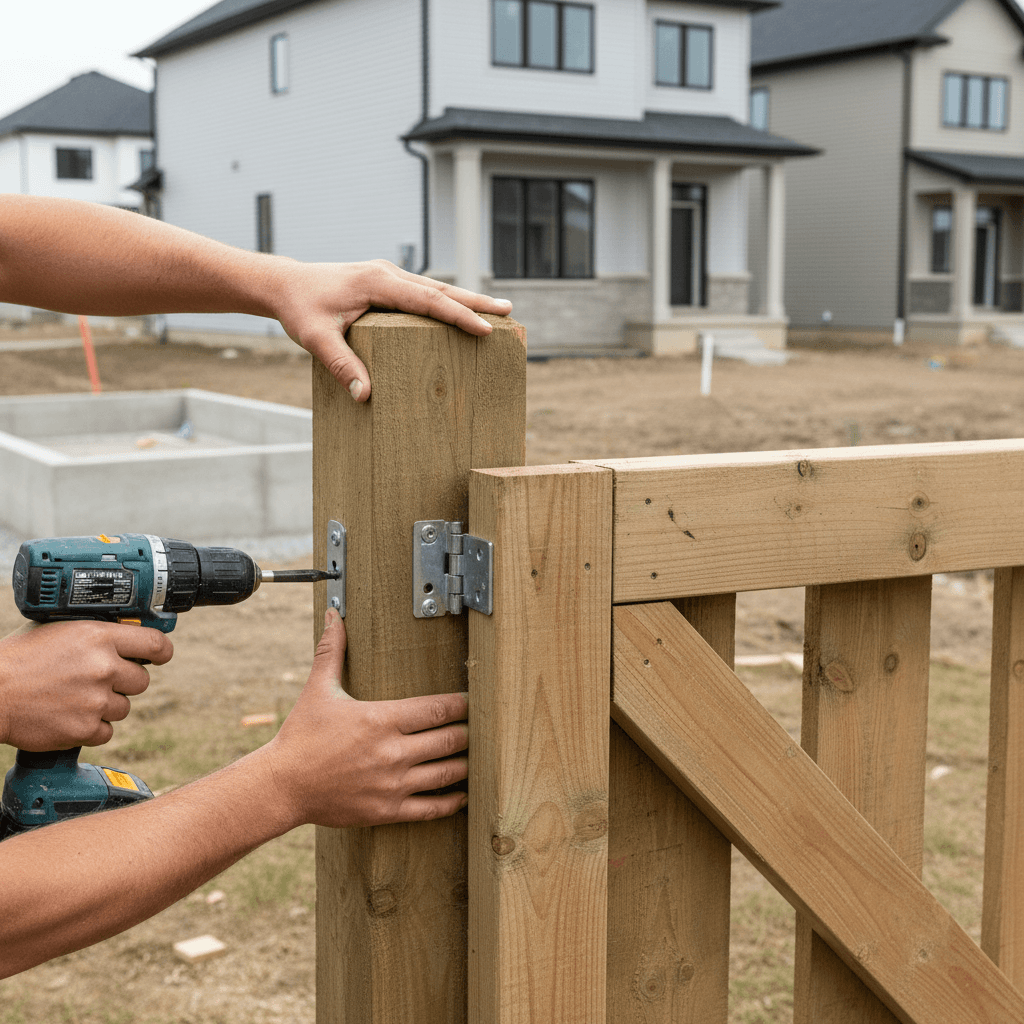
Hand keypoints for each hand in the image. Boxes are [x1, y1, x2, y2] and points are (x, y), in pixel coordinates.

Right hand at [0, 622, 173, 750]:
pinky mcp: (85, 729)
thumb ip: (98, 635)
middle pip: (142, 680)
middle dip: (124, 682)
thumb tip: (128, 636)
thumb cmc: (20, 660)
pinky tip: (69, 716)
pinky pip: (107, 731)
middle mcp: (103, 667)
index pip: (155, 644)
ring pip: (124, 707)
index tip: (160, 656)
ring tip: (74, 698)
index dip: (161, 651)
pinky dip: (92, 728)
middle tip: (96, 681)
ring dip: (106, 706)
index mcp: (99, 637)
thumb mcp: (61, 631)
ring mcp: (96, 700)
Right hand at [266, 608, 468, 827]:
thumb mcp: (318, 689)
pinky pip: (431, 808)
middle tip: (480, 728)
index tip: (471, 701)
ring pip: (447, 773)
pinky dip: (451, 801)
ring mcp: (392, 783)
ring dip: (466, 764)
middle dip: (469, 733)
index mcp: (381, 719)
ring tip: (477, 757)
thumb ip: (332, 651)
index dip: (461, 705)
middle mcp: (392, 752)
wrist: (282, 785)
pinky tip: (462, 794)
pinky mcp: (388, 810)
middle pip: (450, 740)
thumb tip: (333, 615)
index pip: (437, 709)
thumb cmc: (301, 736)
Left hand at [272, 259, 511, 401]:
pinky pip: (423, 291)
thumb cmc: (299, 310)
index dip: (458, 315)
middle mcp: (387, 274)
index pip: (427, 300)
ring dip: (465, 299)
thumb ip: (340, 365)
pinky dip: (446, 300)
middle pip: (441, 289)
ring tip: (497, 311)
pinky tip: (460, 311)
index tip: (484, 329)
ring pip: (435, 287)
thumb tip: (364, 396)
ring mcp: (388, 275)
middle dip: (476, 302)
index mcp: (378, 282)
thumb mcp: (316, 339)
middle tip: (509, 312)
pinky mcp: (385, 282)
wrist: (284, 285)